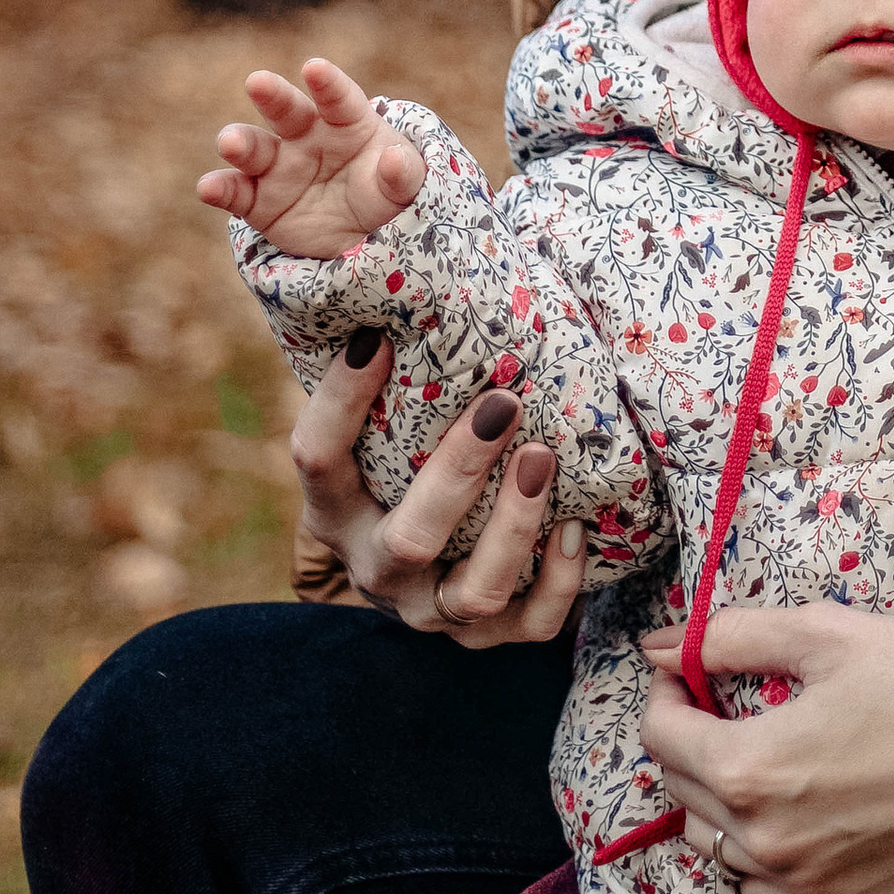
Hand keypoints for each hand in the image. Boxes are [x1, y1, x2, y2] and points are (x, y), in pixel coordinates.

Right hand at [199, 58, 424, 256]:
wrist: (364, 238)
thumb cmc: (388, 195)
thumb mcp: (406, 187)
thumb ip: (404, 174)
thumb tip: (393, 159)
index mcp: (348, 122)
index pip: (339, 98)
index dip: (328, 83)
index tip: (315, 68)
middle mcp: (307, 136)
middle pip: (287, 110)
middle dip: (272, 95)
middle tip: (258, 82)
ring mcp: (279, 168)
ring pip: (254, 148)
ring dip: (239, 141)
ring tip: (229, 142)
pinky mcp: (258, 201)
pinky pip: (236, 193)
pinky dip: (220, 189)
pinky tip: (208, 188)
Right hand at [289, 336, 587, 648]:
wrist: (422, 570)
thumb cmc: (404, 465)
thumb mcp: (379, 433)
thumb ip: (390, 378)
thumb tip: (397, 257)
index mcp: (335, 511)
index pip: (317, 458)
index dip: (340, 402)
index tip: (378, 339)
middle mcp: (376, 568)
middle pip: (409, 539)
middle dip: (458, 473)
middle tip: (503, 402)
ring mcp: (431, 610)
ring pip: (475, 592)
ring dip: (516, 527)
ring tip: (542, 456)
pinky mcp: (486, 636)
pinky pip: (529, 625)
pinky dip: (559, 582)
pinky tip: (576, 527)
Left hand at [639, 603, 893, 893]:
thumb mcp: (828, 634)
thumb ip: (732, 637)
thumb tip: (661, 643)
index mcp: (750, 770)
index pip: (660, 736)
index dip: (667, 691)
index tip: (688, 669)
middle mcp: (765, 841)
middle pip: (682, 791)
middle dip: (690, 739)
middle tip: (724, 701)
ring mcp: (804, 883)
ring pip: (719, 847)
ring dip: (720, 800)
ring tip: (762, 755)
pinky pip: (765, 889)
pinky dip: (760, 850)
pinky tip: (796, 810)